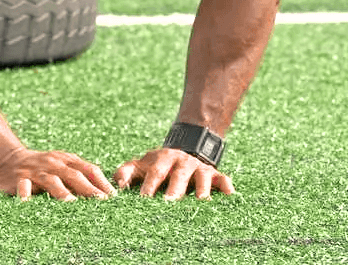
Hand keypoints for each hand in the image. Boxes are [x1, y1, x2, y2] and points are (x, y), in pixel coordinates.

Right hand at [0, 148, 116, 200]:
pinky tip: (28, 204)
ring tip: (72, 203)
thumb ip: (80, 177)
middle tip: (100, 202)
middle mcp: (53, 163)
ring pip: (51, 181)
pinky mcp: (19, 179)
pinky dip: (25, 194)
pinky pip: (23, 187)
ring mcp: (36, 171)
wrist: (7, 160)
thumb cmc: (42, 168)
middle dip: (88, 189)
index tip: (114, 197)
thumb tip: (106, 194)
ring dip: (62, 192)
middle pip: (74, 175)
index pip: (89, 169)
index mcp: (67, 160)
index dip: (102, 182)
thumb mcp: (62, 167)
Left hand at [113, 148, 234, 200]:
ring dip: (201, 189)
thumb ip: (127, 171)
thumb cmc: (160, 163)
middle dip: (174, 190)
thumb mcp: (142, 163)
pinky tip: (230, 195)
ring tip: (201, 201)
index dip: (149, 186)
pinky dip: (226, 186)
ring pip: (201, 178)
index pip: (155, 173)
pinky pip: (222, 179)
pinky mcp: (214, 174)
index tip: (143, 201)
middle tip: (169, 203)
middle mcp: (182, 162)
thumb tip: (117, 184)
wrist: (186, 146)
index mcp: (163, 159)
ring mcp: (199, 168)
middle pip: (178, 176)